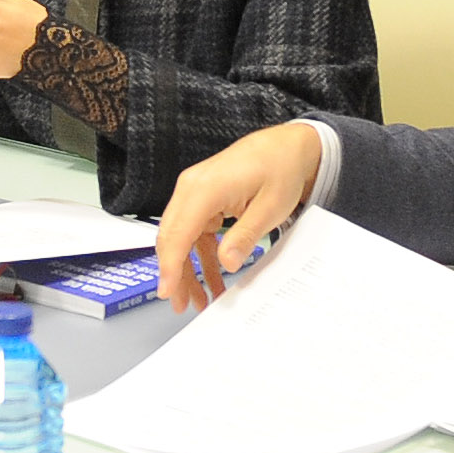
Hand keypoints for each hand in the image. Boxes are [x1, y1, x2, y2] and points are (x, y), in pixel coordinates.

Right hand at [153, 122, 321, 309]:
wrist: (286, 146)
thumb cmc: (280, 169)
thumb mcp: (270, 207)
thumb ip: (245, 236)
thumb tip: (227, 263)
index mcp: (204, 189)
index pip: (177, 234)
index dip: (169, 267)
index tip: (167, 293)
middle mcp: (191, 188)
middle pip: (171, 239)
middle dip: (175, 275)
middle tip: (181, 306)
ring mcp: (194, 193)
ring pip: (180, 239)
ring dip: (187, 270)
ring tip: (198, 300)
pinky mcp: (202, 200)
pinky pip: (195, 233)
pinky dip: (200, 257)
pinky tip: (212, 279)